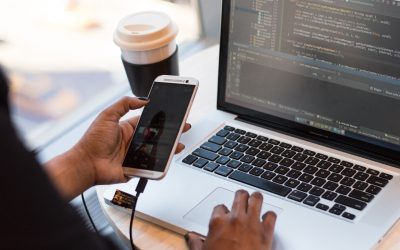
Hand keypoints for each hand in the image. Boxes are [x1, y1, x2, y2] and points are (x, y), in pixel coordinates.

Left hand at [73, 96, 190, 184]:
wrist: (86, 164)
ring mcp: (135, 155)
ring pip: (157, 151)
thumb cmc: (92, 141)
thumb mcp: (107, 115)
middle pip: (157, 136)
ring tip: (179, 144)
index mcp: (127, 128)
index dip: (161, 118)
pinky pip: (151, 166)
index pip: (149, 121)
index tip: (173, 114)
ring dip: (169, 147)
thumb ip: (124, 104)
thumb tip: (142, 99)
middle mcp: (133, 141)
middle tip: (183, 127)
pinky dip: (160, 164)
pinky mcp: (136, 168)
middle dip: (171, 132)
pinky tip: (169, 158)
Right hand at [187, 190, 276, 249]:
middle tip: (242, 198)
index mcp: (218, 222)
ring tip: (255, 199)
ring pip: (256, 199)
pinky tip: (267, 218)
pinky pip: (271, 215)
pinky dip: (270, 216)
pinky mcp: (266, 232)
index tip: (224, 215)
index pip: (220, 207)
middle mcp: (235, 219)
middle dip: (241, 196)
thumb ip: (197, 243)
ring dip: (256, 199)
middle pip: (240, 195)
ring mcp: (252, 223)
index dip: (223, 211)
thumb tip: (192, 238)